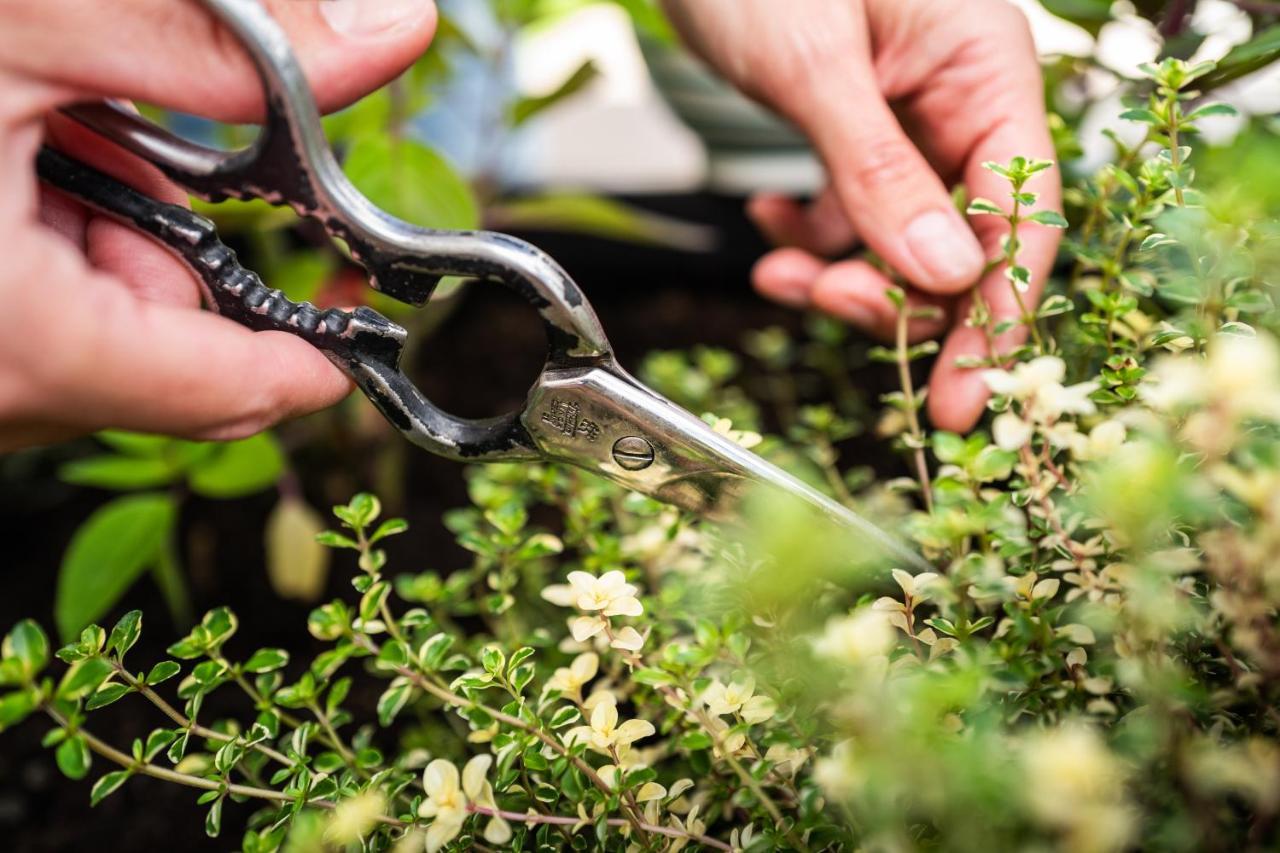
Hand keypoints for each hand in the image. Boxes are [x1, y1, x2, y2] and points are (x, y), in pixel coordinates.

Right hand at [0, 0, 435, 449]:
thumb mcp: (35, 24)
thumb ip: (207, 49)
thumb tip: (381, 34)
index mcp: (21, 339)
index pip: (236, 393)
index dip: (322, 345)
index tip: (361, 292)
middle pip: (174, 358)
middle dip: (180, 245)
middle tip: (119, 137)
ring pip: (105, 336)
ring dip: (108, 235)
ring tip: (42, 132)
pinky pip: (43, 326)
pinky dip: (55, 249)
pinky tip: (16, 160)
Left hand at [663, 0, 1060, 430]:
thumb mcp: (815, 67)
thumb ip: (878, 171)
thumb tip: (946, 275)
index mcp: (983, 68)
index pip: (1022, 213)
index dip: (997, 311)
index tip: (966, 396)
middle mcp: (958, 98)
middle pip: (963, 239)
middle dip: (899, 296)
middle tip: (828, 309)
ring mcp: (908, 117)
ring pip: (902, 238)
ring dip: (844, 274)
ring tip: (778, 275)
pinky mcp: (856, 130)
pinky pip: (852, 211)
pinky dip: (812, 235)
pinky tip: (769, 220)